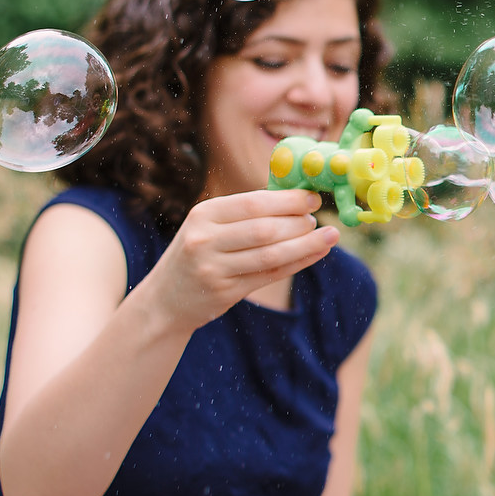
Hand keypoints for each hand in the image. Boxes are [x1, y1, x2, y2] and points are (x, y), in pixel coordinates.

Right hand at [144, 189, 337, 332]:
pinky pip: (270, 274)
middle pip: (265, 229)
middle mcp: (205, 239)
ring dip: (306, 244)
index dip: (288, 200)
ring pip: (271, 254)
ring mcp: (214, 268)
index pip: (254, 203)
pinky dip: (298, 263)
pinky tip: (316, 254)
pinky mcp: (225, 291)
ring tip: (328, 236)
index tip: (313, 199)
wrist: (166, 299)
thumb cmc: (199, 253)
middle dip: (298, 223)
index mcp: (204, 214)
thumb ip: (246, 212)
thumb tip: (296, 196)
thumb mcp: (209, 225)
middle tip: (318, 221)